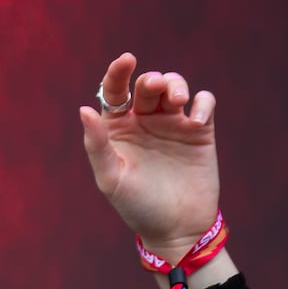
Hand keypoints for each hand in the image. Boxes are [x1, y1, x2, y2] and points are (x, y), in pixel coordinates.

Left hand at [80, 53, 219, 259]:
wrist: (175, 229)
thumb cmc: (136, 207)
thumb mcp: (111, 178)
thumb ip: (96, 145)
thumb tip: (83, 109)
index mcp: (118, 128)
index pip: (115, 91)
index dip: (118, 71)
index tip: (126, 59)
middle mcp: (144, 121)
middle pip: (148, 84)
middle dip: (153, 79)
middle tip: (158, 89)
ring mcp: (173, 124)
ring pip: (175, 86)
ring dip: (177, 85)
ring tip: (178, 102)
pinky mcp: (200, 131)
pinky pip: (204, 102)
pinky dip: (202, 103)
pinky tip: (197, 120)